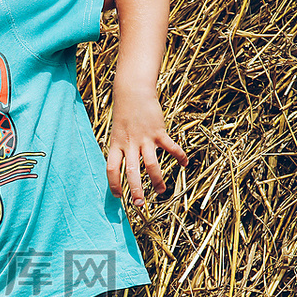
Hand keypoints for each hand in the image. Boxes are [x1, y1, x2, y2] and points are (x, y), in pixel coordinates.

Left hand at [106, 93, 187, 207]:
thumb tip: (123, 171)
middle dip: (136, 189)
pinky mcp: (158, 131)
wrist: (133, 92)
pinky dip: (179, 156)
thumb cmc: (124, 116)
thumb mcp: (116, 134)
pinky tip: (185, 164)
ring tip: (162, 191)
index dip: (114, 184)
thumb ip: (120, 151)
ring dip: (157, 180)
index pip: (111, 168)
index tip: (118, 196)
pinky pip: (170, 147)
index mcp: (116, 145)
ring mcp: (144, 138)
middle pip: (132, 171)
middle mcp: (129, 144)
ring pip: (151, 164)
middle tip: (139, 204)